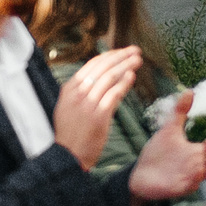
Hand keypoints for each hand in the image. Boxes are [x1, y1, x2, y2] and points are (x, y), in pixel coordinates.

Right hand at [51, 47, 141, 167]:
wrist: (68, 155)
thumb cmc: (71, 133)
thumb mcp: (68, 107)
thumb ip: (81, 93)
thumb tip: (99, 79)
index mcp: (69, 89)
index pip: (91, 65)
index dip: (109, 56)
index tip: (122, 52)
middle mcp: (77, 93)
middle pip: (102, 68)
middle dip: (120, 56)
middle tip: (135, 50)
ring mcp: (87, 104)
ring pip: (109, 78)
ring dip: (125, 66)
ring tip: (137, 60)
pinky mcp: (98, 115)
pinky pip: (113, 94)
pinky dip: (124, 83)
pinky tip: (132, 76)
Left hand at [126, 89, 205, 204]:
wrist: (139, 175)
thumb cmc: (158, 154)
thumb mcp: (169, 130)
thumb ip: (180, 112)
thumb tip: (190, 91)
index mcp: (200, 153)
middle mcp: (199, 166)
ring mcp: (191, 178)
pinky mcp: (180, 188)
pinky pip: (192, 184)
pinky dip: (196, 177)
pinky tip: (197, 168)